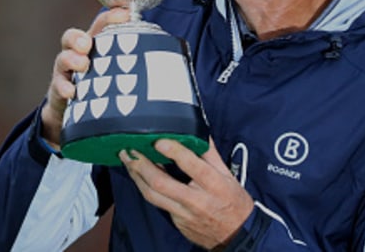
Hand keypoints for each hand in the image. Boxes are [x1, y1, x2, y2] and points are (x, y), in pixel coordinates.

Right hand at [40, 8, 129, 148]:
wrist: (74, 116)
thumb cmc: (103, 88)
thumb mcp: (118, 73)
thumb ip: (136, 63)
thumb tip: (173, 63)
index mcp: (97, 46)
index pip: (101, 25)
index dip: (111, 16)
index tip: (124, 14)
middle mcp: (79, 54)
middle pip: (73, 36)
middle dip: (79, 37)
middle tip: (88, 44)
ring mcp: (67, 72)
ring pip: (63, 57)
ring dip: (71, 59)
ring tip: (83, 65)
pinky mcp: (59, 90)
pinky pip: (58, 86)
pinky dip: (64, 87)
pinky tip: (72, 92)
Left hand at [120, 139, 254, 249]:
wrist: (236, 234)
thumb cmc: (233, 201)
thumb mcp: (227, 174)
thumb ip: (210, 153)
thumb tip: (198, 130)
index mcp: (213, 184)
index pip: (191, 165)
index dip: (173, 151)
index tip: (159, 140)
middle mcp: (196, 200)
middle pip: (161, 183)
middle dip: (141, 165)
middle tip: (130, 150)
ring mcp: (184, 213)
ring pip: (152, 195)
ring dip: (136, 176)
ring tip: (128, 161)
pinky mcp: (176, 221)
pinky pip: (157, 203)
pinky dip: (145, 188)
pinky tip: (138, 176)